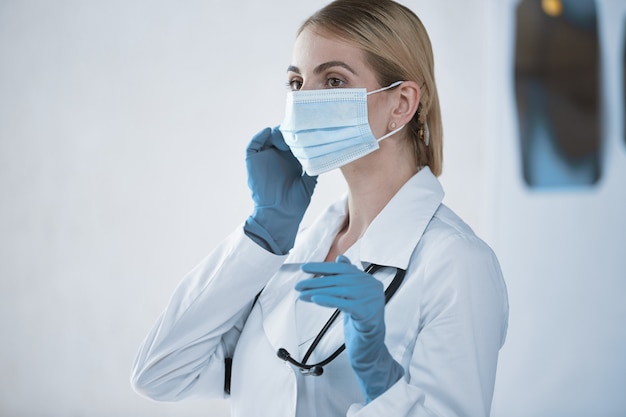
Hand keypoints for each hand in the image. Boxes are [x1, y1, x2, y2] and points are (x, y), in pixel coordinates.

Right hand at [244, 127, 316, 254]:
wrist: (280, 215)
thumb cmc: (295, 203)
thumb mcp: (309, 182)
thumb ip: (314, 167)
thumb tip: (327, 153)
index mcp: (291, 161)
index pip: (294, 141)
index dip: (299, 134)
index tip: (308, 127)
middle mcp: (278, 158)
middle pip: (281, 136)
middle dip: (289, 130)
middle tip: (297, 126)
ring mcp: (265, 159)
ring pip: (268, 138)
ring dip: (276, 132)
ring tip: (285, 132)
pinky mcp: (254, 162)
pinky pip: (253, 145)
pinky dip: (259, 136)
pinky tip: (269, 132)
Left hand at [295, 255, 403, 402]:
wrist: (371, 346)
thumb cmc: (360, 320)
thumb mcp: (353, 296)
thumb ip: (349, 277)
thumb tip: (341, 258)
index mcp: (368, 280)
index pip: (342, 268)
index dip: (322, 267)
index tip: (305, 268)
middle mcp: (372, 286)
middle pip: (338, 280)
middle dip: (315, 282)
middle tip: (299, 285)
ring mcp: (372, 299)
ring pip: (339, 291)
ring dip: (317, 292)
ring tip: (302, 294)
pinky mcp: (367, 313)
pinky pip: (344, 303)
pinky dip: (328, 300)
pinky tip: (315, 299)